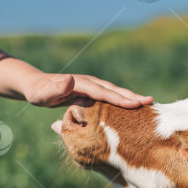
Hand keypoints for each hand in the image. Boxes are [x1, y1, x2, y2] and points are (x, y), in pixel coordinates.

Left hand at [23, 73, 152, 107]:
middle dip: (132, 97)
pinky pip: (110, 97)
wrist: (36, 85)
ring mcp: (92, 87)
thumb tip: (69, 79)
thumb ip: (56, 88)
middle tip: (151, 102)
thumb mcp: (43, 92)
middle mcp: (90, 83)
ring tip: (148, 105)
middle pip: (114, 91)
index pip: (104, 93)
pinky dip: (122, 101)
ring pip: (115, 93)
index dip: (120, 99)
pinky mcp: (92, 92)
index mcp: (81, 84)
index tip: (136, 104)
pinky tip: (131, 108)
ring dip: (131, 98)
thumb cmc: (39, 92)